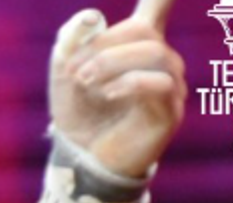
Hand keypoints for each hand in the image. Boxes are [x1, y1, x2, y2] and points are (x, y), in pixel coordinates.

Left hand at [48, 0, 185, 176]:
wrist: (82, 157)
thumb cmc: (78, 112)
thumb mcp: (63, 73)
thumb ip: (70, 41)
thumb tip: (92, 17)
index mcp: (137, 45)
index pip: (157, 8)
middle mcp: (161, 60)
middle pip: (142, 30)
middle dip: (102, 44)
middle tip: (73, 69)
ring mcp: (170, 84)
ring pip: (153, 52)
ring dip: (111, 62)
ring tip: (84, 81)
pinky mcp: (170, 110)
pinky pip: (158, 82)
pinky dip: (128, 83)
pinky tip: (107, 94)